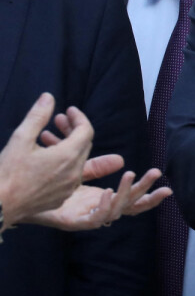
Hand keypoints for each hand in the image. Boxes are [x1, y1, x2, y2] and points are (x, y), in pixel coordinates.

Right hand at [0, 94, 92, 225]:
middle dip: (74, 130)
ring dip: (68, 146)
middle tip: (59, 120)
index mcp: (68, 156)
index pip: (86, 131)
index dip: (79, 118)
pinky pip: (70, 176)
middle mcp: (74, 173)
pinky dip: (64, 163)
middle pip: (84, 145)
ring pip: (77, 161)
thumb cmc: (6, 173)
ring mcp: (69, 187)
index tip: (69, 111)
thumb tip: (49, 97)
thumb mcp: (20, 139)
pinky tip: (45, 159)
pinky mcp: (61, 198)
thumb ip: (37, 116)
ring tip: (47, 137)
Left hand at [25, 167, 171, 230]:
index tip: (166, 185)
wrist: (13, 198)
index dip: (148, 193)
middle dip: (145, 191)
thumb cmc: (43, 185)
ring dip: (127, 193)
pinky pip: (94, 219)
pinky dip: (104, 207)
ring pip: (115, 211)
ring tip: (131, 174)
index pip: (130, 200)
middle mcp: (95, 211)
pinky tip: (107, 192)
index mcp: (99, 201)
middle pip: (129, 206)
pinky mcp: (72, 222)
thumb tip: (121, 159)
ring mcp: (85, 218)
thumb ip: (96, 165)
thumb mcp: (76, 170)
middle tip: (156, 174)